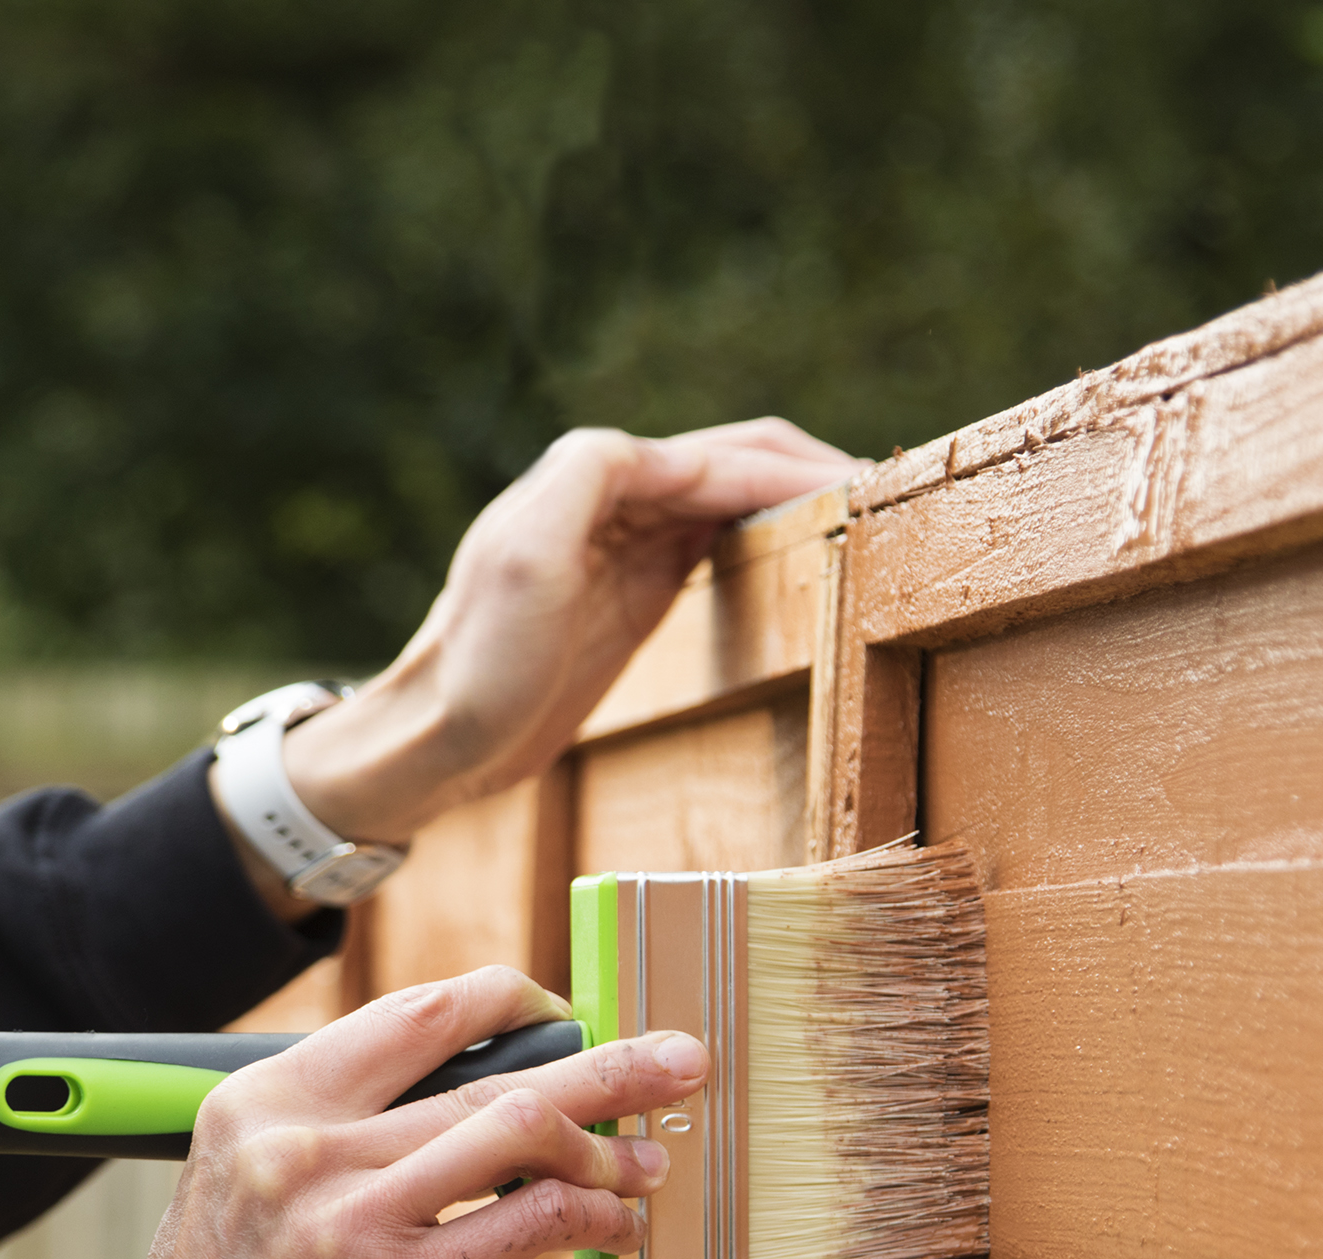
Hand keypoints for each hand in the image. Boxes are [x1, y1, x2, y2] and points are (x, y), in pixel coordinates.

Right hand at [43, 968, 707, 1258]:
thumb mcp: (240, 1201)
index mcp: (258, 1104)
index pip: (417, 1015)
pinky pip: (533, 1224)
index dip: (513, 1005)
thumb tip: (468, 1110)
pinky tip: (616, 1229)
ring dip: (611, 1144)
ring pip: (526, 1130)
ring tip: (650, 1164)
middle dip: (606, 1060)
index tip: (566, 1020)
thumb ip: (330, 1141)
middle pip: (491, 1070)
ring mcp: (352, 1219)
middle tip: (678, 1057)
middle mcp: (300, 1146)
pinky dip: (594, 1216)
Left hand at [274, 418, 855, 854]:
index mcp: (594, 476)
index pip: (719, 459)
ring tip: (863, 518)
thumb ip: (593, 473)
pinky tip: (804, 553)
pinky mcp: (635, 594)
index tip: (865, 492)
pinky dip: (766, 537)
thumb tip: (675, 452)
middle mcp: (613, 499)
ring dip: (794, 498)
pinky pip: (715, 546)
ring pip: (730, 499)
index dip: (794, 471)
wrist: (437, 740)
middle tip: (885, 498)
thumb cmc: (479, 661)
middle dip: (807, 469)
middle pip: (734, 461)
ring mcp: (626, 546)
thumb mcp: (527, 554)